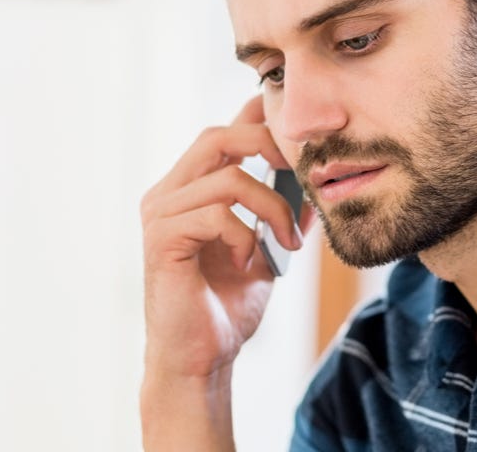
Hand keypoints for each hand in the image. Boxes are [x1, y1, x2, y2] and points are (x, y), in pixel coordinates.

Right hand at [140, 95, 312, 382]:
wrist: (201, 359)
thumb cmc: (227, 306)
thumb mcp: (266, 250)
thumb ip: (281, 213)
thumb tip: (316, 181)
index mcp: (189, 189)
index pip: (222, 134)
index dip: (256, 118)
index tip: (296, 129)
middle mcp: (168, 193)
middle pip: (217, 137)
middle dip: (266, 146)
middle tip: (299, 173)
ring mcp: (160, 214)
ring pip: (228, 179)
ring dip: (271, 208)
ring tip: (286, 242)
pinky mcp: (161, 238)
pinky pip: (216, 215)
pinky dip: (245, 235)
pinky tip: (248, 261)